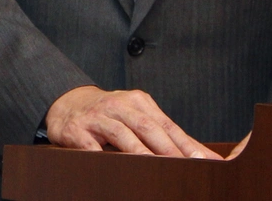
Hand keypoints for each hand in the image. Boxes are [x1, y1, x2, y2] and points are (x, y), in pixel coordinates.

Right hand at [45, 85, 221, 158]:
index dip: (186, 143)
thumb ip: (163, 134)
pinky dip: (102, 156)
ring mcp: (96, 117)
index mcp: (138, 102)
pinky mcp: (76, 130)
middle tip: (186, 166)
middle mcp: (118, 106)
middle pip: (147, 127)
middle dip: (168, 149)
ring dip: (139, 152)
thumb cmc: (110, 114)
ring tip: (155, 168)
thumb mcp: (136, 116)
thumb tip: (200, 155)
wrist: (67, 103)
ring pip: (121, 134)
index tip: (204, 160)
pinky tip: (112, 168)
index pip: (167, 125)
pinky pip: (90, 145)